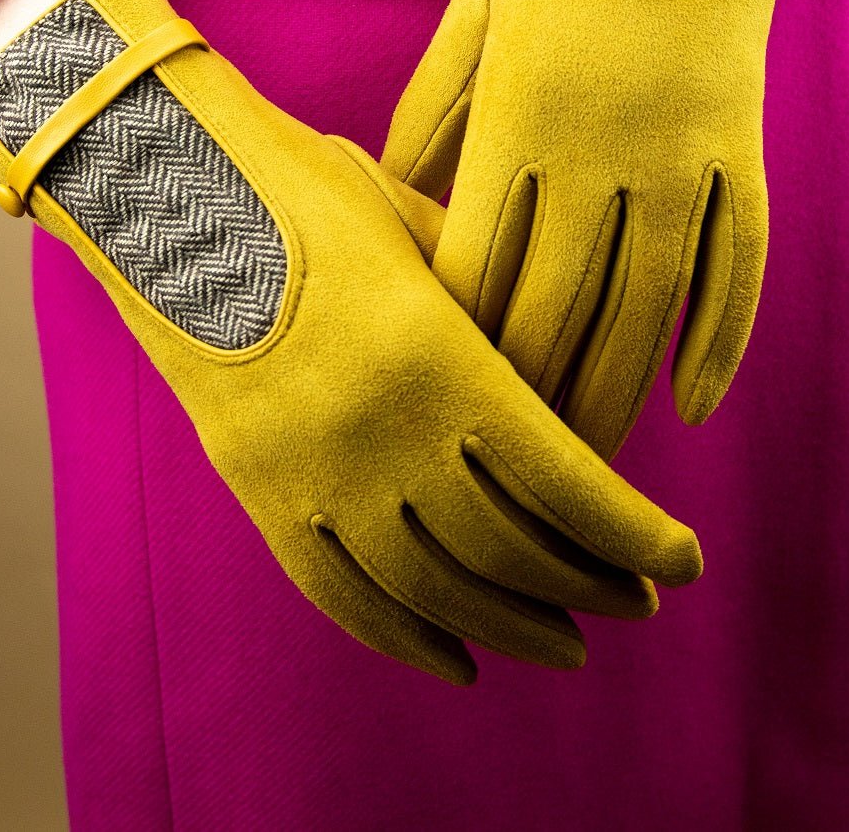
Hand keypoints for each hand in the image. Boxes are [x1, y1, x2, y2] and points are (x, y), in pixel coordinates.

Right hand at [0, 0, 701, 681]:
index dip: (632, 533)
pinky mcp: (259, 494)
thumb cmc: (307, 190)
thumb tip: (562, 396)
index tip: (680, 560)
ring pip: (434, 588)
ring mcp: (311, 473)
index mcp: (434, 354)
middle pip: (509, 547)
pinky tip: (459, 659)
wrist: (168, 196)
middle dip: (590, 582)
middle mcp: (377, 431)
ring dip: (514, 623)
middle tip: (637, 599)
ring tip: (569, 641)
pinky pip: (342, 596)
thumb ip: (492, 316)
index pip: (562, 479)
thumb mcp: (420, 234)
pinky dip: (406, 639)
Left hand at [383, 0, 848, 461]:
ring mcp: (682, 150)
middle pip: (557, 309)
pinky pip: (739, 262)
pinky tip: (697, 400)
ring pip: (647, 310)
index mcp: (518, 110)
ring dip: (615, 394)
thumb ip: (436, 101)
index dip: (457, 343)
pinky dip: (721, 338)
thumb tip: (392, 183)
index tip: (438, 399)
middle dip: (526, 398)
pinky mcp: (744, 142)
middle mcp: (599, 147)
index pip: (477, 264)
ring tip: (588, 465)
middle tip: (502, 468)